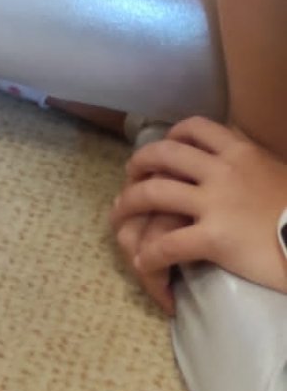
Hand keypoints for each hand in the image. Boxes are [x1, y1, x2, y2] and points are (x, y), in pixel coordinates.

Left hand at [111, 119, 286, 314]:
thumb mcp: (279, 173)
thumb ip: (255, 164)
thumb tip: (243, 162)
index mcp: (241, 152)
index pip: (195, 128)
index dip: (171, 135)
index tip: (163, 146)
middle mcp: (222, 171)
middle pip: (163, 155)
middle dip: (138, 164)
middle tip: (130, 178)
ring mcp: (215, 204)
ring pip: (154, 193)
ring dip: (128, 204)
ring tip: (119, 214)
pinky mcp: (214, 239)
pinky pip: (167, 244)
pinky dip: (149, 254)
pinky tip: (144, 262)